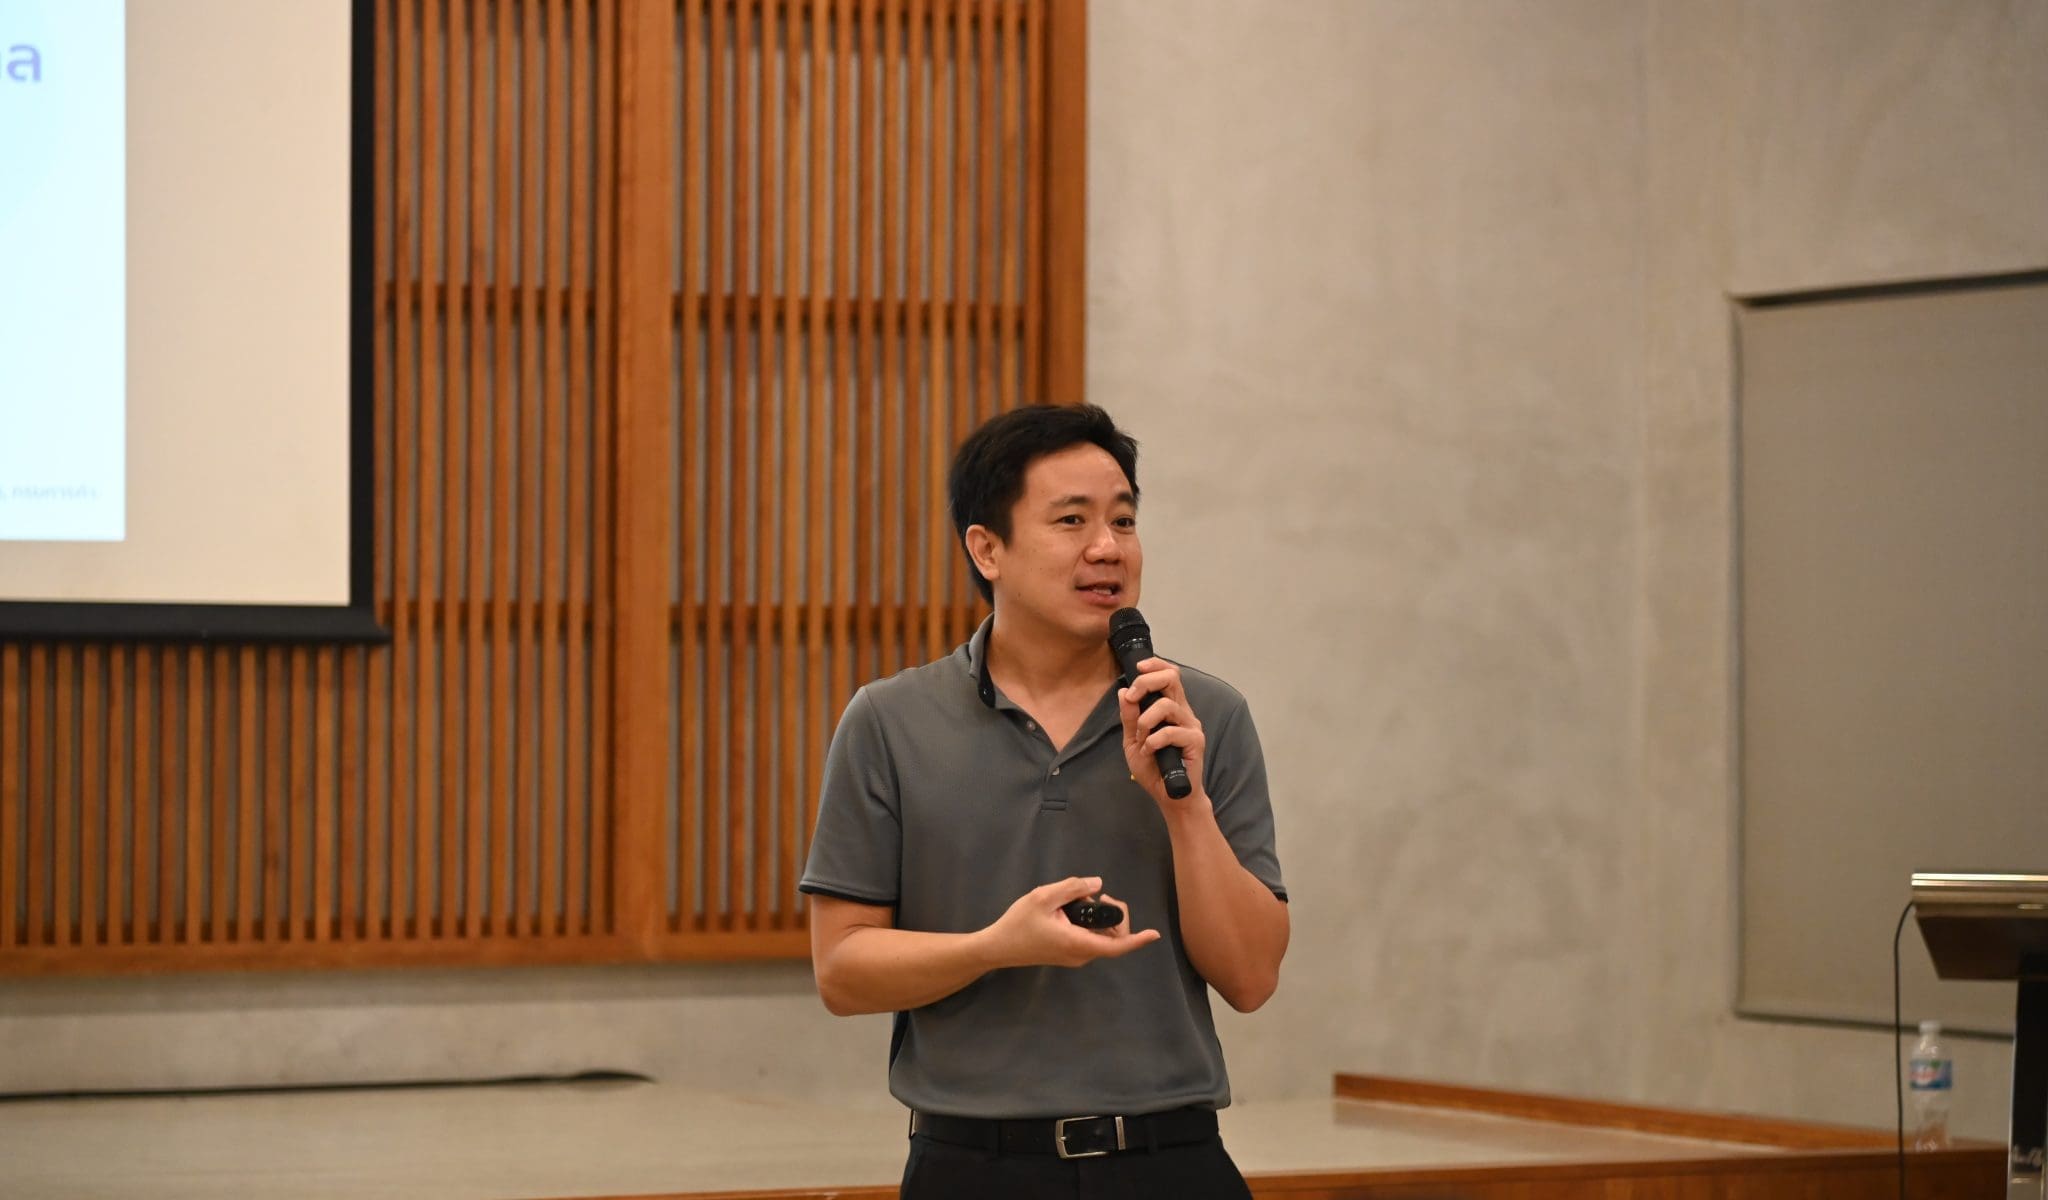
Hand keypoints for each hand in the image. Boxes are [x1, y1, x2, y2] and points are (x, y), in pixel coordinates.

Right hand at [983, 876, 1160, 968]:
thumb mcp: (1043, 897)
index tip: (1155, 934)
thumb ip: (1072, 888)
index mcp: (1077, 943)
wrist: (998, 947)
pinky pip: (1090, 938)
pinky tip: (1072, 909)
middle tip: (1097, 895)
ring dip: (1099, 917)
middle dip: (1113, 914)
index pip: (1116, 946)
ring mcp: (1075, 956)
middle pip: (1113, 938)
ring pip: (1101, 937)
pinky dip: (1090, 922)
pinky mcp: (1069, 953)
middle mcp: (1081, 954)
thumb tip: (1097, 884)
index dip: (1137, 939)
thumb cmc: (1018, 924)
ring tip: (1078, 899)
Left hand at [1118, 657, 1205, 807]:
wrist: (1169, 795)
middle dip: (1146, 683)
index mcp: (1171, 708)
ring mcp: (1191, 725)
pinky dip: (1153, 741)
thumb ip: (1129, 718)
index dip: (1155, 665)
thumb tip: (1122, 692)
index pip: (1169, 675)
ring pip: (1166, 705)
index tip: (1138, 668)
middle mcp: (1183, 712)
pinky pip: (1170, 731)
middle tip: (1132, 698)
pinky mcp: (1195, 741)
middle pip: (1171, 678)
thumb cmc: (1153, 768)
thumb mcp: (1133, 741)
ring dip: (1145, 722)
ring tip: (1141, 740)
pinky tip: (1149, 753)